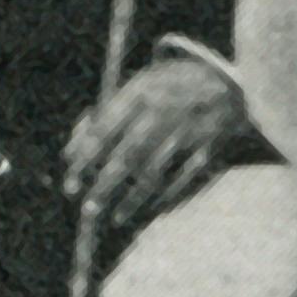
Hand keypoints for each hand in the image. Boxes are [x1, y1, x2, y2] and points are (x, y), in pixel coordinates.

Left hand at [60, 51, 250, 236]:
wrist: (224, 78)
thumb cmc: (167, 88)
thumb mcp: (137, 87)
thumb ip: (105, 114)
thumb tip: (72, 151)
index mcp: (140, 91)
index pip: (105, 130)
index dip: (86, 160)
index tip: (71, 184)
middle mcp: (164, 110)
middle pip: (127, 155)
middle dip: (105, 185)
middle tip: (88, 208)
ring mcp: (189, 128)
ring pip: (156, 171)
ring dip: (133, 198)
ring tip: (116, 217)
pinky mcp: (211, 145)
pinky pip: (186, 177)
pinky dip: (168, 196)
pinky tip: (153, 210)